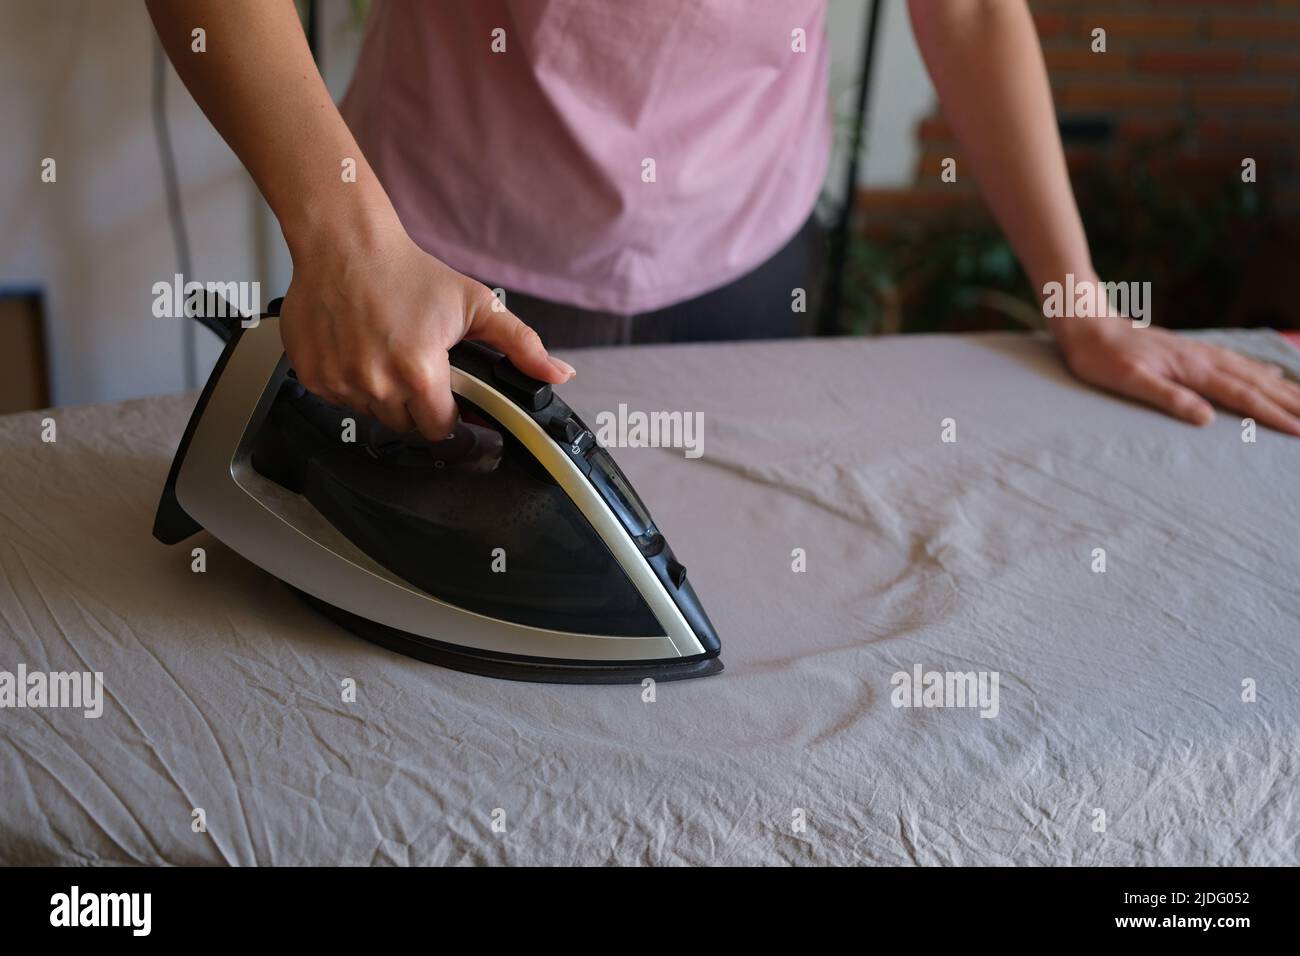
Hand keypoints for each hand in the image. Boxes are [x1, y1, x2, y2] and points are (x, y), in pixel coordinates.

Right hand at [279, 220, 573, 440]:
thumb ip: (521, 345)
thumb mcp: (477, 305)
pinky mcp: (313, 376)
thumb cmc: (408, 272)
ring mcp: (340, 382)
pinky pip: (340, 398)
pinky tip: (361, 351)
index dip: (451, 419)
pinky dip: (353, 384)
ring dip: (385, 396)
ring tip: (389, 354)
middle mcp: (376, 383)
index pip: (441, 430)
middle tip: (419, 367)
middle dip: (419, 406)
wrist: (346, 245)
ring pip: (372, 413)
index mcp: (419, 373)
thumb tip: (558, 374)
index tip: (451, 404)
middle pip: (407, 426)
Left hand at [1053, 315, 1299, 436]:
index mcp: (1193, 369)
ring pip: (1252, 372)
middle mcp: (1203, 359)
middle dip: (1290, 402)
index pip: (1242, 396)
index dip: (1272, 414)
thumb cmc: (1102, 357)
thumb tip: (1206, 419)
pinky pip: (1237, 363)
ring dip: (1282, 387)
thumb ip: (1168, 397)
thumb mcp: (1129, 381)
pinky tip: (1272, 373)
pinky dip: (1261, 371)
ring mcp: (1199, 353)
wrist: (1088, 324)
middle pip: (1257, 383)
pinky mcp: (1191, 351)